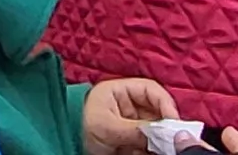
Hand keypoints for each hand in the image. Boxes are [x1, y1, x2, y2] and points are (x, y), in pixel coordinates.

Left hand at [80, 78, 237, 154]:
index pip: (150, 89)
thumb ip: (135, 128)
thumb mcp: (106, 127)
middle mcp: (127, 105)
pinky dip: (152, 149)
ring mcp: (130, 123)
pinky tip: (144, 152)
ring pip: (157, 130)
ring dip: (160, 140)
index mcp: (118, 91)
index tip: (174, 121)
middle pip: (157, 112)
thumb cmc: (76, 129)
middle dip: (165, 126)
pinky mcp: (132, 141)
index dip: (165, 103)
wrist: (63, 146)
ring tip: (159, 149)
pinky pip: (150, 143)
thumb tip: (162, 132)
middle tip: (171, 140)